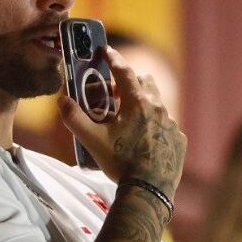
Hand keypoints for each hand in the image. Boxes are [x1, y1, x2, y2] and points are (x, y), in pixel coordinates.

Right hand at [58, 48, 185, 195]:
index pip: (124, 72)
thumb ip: (74, 118)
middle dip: (131, 81)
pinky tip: (144, 141)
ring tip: (128, 121)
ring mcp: (172, 125)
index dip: (114, 59)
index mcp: (137, 104)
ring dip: (143, 106)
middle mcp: (158, 109)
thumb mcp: (92, 140)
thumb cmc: (120, 163)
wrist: (148, 191)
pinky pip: (167, 127)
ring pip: (157, 105)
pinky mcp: (179, 140)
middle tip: (115, 92)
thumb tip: (61, 100)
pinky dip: (155, 127)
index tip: (106, 50)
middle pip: (146, 82)